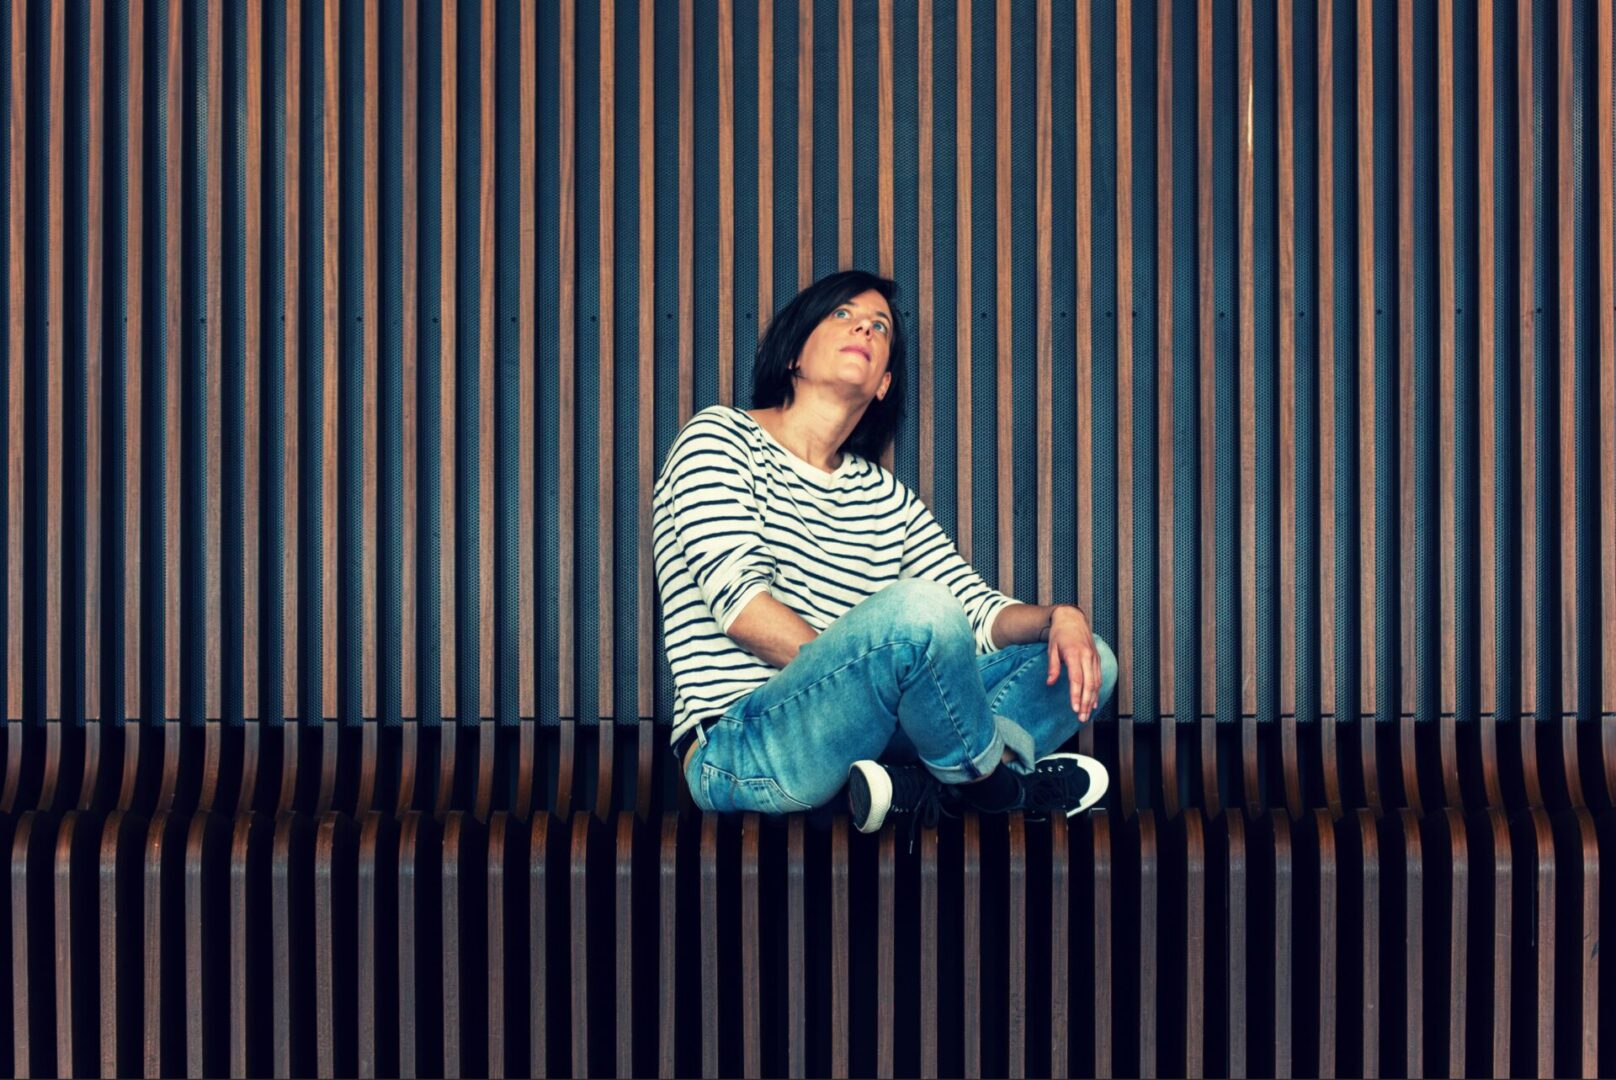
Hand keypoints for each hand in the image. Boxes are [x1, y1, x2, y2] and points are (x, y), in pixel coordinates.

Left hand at [1044, 605, 1100, 723]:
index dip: (1076, 695)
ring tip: (1087, 714)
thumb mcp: (1051, 648)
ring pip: (1096, 682)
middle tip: (1082, 717)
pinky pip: (1099, 677)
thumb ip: (1053, 666)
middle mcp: (1087, 656)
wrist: (1072, 618)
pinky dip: (1097, 691)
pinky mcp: (1097, 659)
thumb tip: (1050, 683)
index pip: (1077, 679)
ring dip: (1092, 700)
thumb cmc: (1059, 633)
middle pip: (1089, 684)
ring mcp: (1094, 658)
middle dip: (1086, 703)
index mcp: (1074, 654)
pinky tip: (1094, 702)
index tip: (1075, 708)